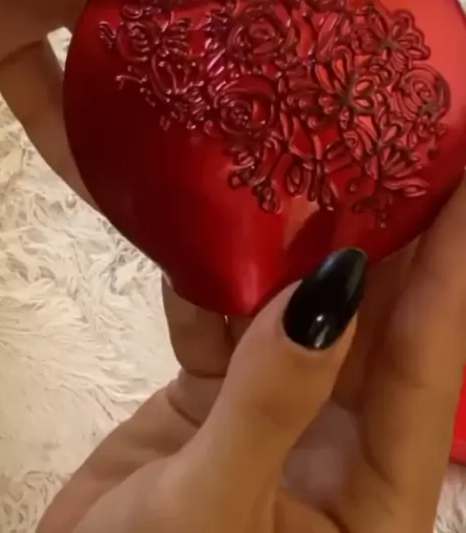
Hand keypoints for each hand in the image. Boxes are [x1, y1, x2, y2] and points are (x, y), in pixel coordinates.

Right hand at [39, 181, 465, 532]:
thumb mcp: (211, 512)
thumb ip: (273, 402)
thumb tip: (332, 289)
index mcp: (376, 497)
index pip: (430, 364)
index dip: (452, 266)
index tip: (460, 178)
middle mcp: (338, 447)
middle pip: (372, 328)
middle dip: (378, 236)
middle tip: (380, 143)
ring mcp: (276, 416)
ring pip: (295, 316)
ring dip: (288, 251)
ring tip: (297, 161)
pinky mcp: (216, 402)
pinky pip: (221, 328)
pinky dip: (206, 288)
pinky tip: (199, 231)